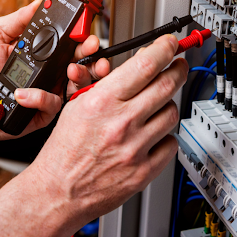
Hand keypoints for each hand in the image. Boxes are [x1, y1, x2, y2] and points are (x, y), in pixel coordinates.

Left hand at [0, 0, 109, 139]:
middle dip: (93, 55)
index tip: (87, 33)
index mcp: (46, 53)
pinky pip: (54, 104)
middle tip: (91, 49)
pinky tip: (25, 93)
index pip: (72, 43)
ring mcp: (52, 91)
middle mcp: (54, 71)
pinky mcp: (45, 110)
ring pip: (79, 84)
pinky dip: (42, 98)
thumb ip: (19, 18)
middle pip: (84, 62)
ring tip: (71, 69)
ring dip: (80, 75)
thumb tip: (39, 2)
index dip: (83, 38)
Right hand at [26, 35, 187, 232]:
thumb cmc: (64, 150)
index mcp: (102, 102)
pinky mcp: (144, 171)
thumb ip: (110, 85)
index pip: (146, 64)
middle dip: (178, 69)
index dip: (165, 49)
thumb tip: (139, 66)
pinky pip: (171, 143)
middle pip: (167, 84)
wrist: (58, 191)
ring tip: (156, 106)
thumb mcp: (78, 105)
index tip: (171, 45)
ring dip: (167, 105)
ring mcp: (135, 148)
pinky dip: (165, 137)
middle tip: (178, 66)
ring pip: (172, 113)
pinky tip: (152, 135)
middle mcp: (122, 123)